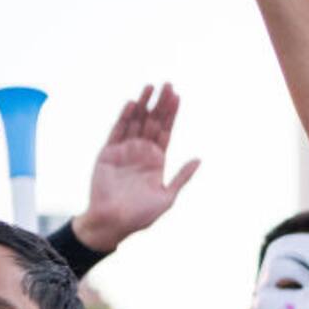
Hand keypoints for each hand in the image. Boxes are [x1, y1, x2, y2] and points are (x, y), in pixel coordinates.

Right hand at [71, 83, 198, 251]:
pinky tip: (134, 104)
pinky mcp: (108, 153)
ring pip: (135, 122)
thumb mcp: (167, 197)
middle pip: (152, 122)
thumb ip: (182, 177)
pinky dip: (125, 117)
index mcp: (156, 161)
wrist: (112, 223)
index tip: (178, 97)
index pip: (166, 131)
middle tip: (168, 85)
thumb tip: (199, 159)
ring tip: (151, 87)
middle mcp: (141, 152)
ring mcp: (124, 151)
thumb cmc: (140, 216)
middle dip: (160, 104)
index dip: (171, 115)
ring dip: (143, 105)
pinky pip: (118, 131)